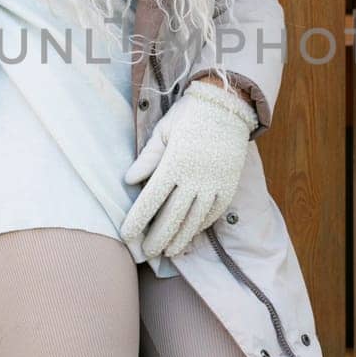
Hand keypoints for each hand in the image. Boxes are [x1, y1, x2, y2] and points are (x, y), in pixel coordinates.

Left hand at [121, 78, 258, 258]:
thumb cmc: (189, 115)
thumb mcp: (163, 130)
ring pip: (194, 220)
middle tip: (147, 252)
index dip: (138, 220)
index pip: (151, 199)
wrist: (228, 104)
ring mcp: (214, 183)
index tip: (126, 236)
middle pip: (172, 216)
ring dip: (180, 239)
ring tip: (169, 252)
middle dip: (158, 237)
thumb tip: (129, 180)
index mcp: (174, 163)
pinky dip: (201, 226)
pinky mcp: (229, 185)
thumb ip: (148, 158)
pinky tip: (192, 234)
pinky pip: (214, 213)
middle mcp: (195, 177)